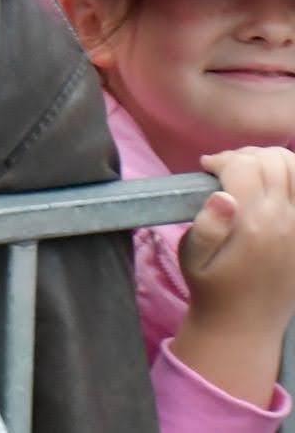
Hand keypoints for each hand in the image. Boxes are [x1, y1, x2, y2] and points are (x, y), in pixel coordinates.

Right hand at [173, 148, 294, 407]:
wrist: (245, 322)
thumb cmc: (211, 284)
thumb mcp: (191, 257)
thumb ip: (206, 225)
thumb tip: (222, 196)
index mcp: (253, 225)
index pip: (244, 166)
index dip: (222, 159)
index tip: (206, 168)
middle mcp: (285, 221)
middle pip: (273, 161)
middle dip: (246, 155)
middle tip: (227, 169)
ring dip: (273, 159)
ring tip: (253, 170)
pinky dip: (293, 174)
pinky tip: (278, 180)